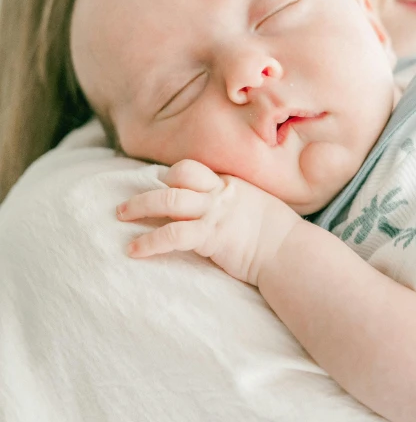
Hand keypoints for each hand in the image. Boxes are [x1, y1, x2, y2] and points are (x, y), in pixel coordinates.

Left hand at [117, 159, 302, 284]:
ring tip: (120, 217)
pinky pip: (172, 235)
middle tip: (126, 204)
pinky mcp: (210, 236)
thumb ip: (236, 202)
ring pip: (168, 201)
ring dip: (139, 207)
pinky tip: (133, 250)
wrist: (289, 252)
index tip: (161, 186)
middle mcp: (220, 193)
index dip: (173, 176)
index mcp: (230, 184)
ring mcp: (214, 212)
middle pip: (176, 178)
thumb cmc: (279, 235)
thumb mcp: (257, 206)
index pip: (193, 169)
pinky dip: (149, 242)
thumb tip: (224, 210)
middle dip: (148, 189)